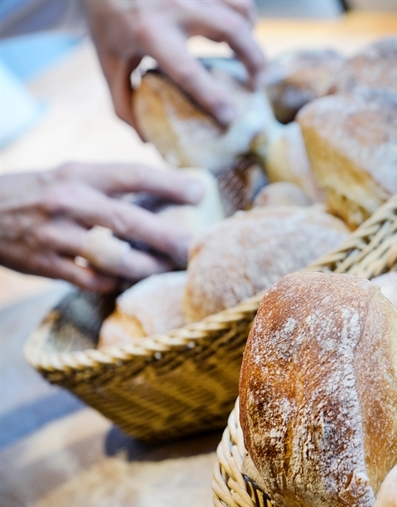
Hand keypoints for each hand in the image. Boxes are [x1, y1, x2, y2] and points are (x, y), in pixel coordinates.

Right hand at [0, 163, 204, 292]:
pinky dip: (113, 283)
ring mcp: (54, 236)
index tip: (200, 191)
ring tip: (168, 270)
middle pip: (129, 221)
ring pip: (111, 257)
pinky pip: (88, 280)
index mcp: (78, 175)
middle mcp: (67, 203)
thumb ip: (110, 186)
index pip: (132, 175)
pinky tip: (130, 282)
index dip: (169, 183)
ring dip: (146, 266)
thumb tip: (167, 195)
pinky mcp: (42, 265)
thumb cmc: (36, 192)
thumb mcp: (69, 176)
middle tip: (195, 246)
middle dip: (168, 236)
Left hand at [84, 0, 264, 130]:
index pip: (189, 72)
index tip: (231, 118)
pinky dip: (245, 16)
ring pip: (243, 10)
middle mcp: (176, 7)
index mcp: (149, 33)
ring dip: (251, 35)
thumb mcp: (108, 59)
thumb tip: (146, 138)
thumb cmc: (106, 19)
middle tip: (256, 83)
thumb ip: (123, 100)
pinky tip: (237, 29)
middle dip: (255, 61)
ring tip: (247, 53)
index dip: (213, 97)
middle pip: (234, 32)